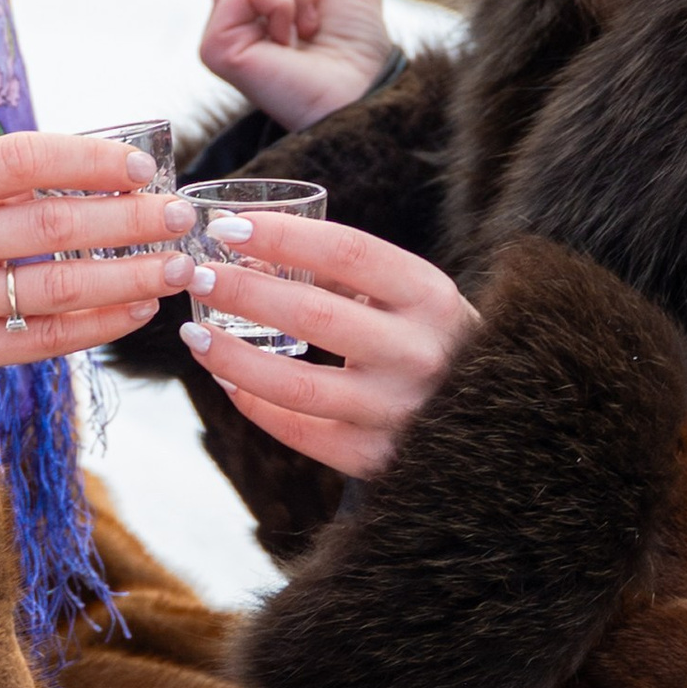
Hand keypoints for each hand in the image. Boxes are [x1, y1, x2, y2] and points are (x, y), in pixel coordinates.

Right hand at [0, 130, 197, 480]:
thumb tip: (93, 168)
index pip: (18, 160)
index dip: (88, 160)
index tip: (144, 166)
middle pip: (50, 225)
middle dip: (130, 219)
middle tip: (181, 215)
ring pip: (57, 286)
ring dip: (129, 275)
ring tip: (176, 264)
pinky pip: (43, 339)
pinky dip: (98, 324)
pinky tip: (135, 310)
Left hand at [177, 206, 476, 479]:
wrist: (491, 418)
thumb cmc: (430, 338)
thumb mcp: (408, 293)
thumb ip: (341, 271)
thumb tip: (252, 252)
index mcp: (431, 297)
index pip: (348, 252)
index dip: (282, 236)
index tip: (228, 228)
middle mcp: (421, 354)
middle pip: (314, 315)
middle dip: (243, 291)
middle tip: (198, 275)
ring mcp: (399, 412)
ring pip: (295, 386)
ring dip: (232, 356)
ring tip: (195, 333)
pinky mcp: (377, 459)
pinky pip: (299, 433)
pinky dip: (254, 404)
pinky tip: (226, 380)